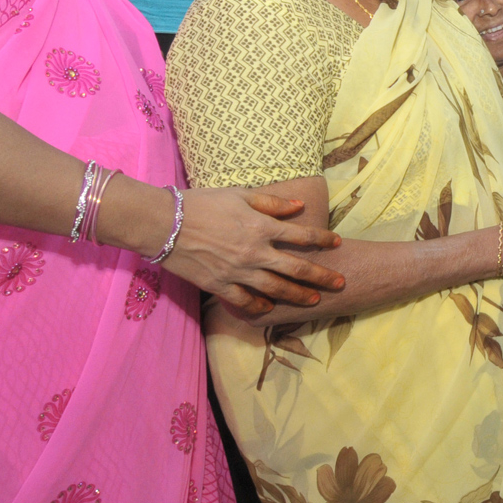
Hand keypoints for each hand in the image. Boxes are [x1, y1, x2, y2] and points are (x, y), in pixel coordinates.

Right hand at [160, 189, 344, 317]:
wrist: (162, 224)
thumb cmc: (201, 203)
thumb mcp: (240, 194)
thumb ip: (271, 203)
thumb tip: (299, 207)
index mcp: (261, 227)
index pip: (302, 235)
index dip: (323, 239)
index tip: (338, 242)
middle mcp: (255, 253)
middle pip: (297, 268)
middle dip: (322, 277)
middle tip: (340, 283)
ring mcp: (238, 272)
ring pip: (276, 288)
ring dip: (298, 295)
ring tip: (314, 301)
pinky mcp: (219, 286)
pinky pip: (245, 301)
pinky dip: (260, 306)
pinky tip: (270, 308)